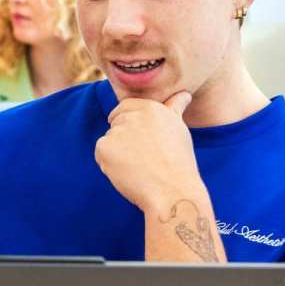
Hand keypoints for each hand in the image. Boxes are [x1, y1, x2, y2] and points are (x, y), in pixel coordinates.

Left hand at [94, 91, 202, 212]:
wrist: (172, 191)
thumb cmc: (178, 163)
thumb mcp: (178, 129)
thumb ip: (174, 109)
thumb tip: (183, 94)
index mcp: (151, 108)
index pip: (126, 107)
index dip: (129, 123)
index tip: (138, 140)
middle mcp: (133, 115)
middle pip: (116, 124)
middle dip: (125, 139)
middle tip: (144, 157)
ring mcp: (117, 131)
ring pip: (109, 140)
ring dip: (118, 153)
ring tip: (140, 166)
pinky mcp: (104, 147)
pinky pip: (101, 154)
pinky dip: (109, 164)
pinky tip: (128, 172)